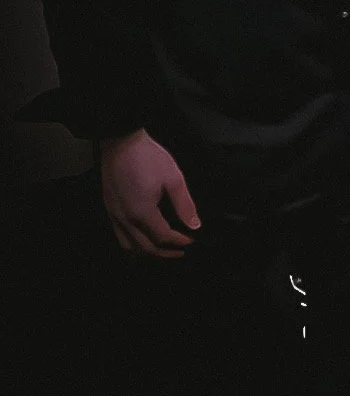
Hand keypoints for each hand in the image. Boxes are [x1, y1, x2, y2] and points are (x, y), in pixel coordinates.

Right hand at [100, 128, 200, 257]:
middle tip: (180, 252)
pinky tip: (143, 237)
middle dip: (164, 253)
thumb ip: (184, 204)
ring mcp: (114, 215)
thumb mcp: (173, 179)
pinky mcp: (108, 208)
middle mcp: (125, 218)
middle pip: (144, 247)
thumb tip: (194, 225)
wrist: (121, 142)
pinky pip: (119, 235)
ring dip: (146, 252)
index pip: (162, 237)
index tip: (192, 241)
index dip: (179, 242)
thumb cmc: (149, 158)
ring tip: (163, 249)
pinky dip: (132, 243)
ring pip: (128, 245)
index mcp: (142, 212)